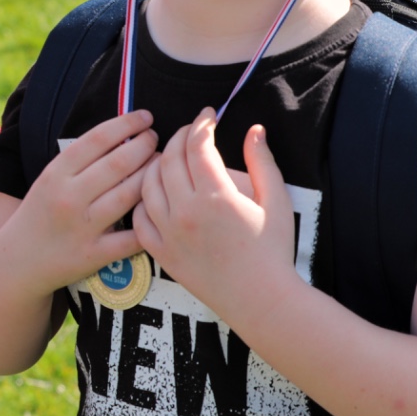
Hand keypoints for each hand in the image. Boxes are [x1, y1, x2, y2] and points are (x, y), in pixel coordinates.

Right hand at [0, 111, 157, 295]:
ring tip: (160, 165)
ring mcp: (82, 228)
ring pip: (130, 195)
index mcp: (55, 174)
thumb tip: (122, 135)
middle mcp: (68, 198)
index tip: (144, 117)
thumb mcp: (48, 180)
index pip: (97, 139)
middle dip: (145, 145)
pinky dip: (149, 219)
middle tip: (156, 139)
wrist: (17, 262)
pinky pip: (132, 236)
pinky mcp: (95, 255)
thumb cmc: (39, 214)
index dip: (126, 124)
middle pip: (119, 164)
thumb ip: (79, 161)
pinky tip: (160, 205)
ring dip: (152, 176)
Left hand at [136, 110, 296, 324]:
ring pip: (147, 185)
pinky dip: (144, 199)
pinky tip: (155, 191)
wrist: (261, 300)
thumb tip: (254, 129)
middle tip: (191, 131)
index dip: (201, 124)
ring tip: (169, 156)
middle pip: (169, 160)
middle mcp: (185, 212)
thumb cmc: (273, 250)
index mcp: (215, 196)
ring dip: (156, 164)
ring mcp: (169, 233)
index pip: (197, 146)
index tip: (208, 115)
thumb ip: (262, 162)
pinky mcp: (162, 253)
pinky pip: (140, 218)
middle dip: (179, 137)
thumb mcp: (276, 201)